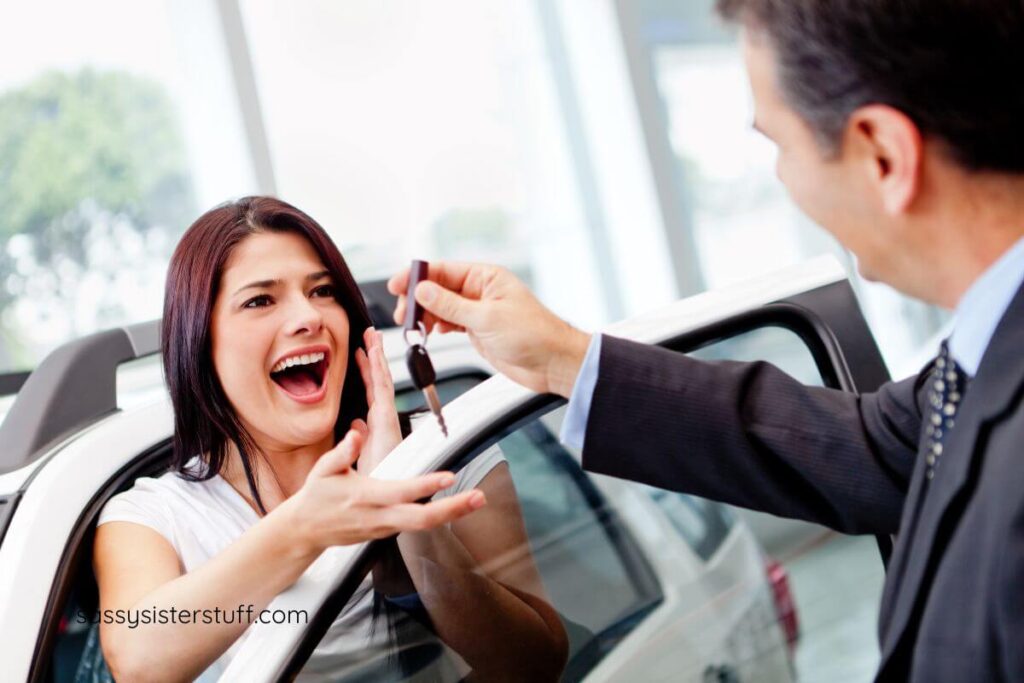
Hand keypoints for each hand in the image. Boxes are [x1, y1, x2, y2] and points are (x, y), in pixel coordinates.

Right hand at [286, 429, 485, 554]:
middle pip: (421, 519)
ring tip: (476, 500)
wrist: (305, 530)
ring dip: (452, 514)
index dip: (426, 487)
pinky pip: (417, 526)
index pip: (401, 492)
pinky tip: (457, 506)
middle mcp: (378, 516)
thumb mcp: (323, 470)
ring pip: (423, 525)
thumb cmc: (316, 496)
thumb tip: (356, 433)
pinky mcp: (387, 532)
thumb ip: (342, 452)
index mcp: (365, 497)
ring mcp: (385, 528)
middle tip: (478, 497)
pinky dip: (438, 517)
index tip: (449, 477)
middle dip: (453, 510)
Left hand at [351, 326, 400, 472]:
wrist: (382, 495)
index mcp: (376, 424)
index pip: (371, 390)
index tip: (361, 351)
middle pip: (378, 380)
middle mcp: (383, 418)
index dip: (367, 369)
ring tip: (372, 336)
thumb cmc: (374, 478)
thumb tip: (355, 422)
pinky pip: (382, 388)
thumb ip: (358, 436)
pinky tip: (373, 354)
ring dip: (377, 356)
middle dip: (374, 356)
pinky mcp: (387, 419)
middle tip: (371, 334)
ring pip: (381, 379)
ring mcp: (386, 417)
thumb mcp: (360, 453)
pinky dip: (379, 369)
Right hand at [387, 262, 590, 395]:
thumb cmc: (534, 335)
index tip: (397, 286)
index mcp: (486, 277)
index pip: (443, 270)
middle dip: (418, 300)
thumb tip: (424, 290)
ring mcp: (478, 311)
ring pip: (441, 307)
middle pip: (438, 288)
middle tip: (403, 315)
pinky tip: (429, 332)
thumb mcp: (487, 318)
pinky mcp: (478, 330)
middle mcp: (480, 291)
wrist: (553, 363)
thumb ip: (452, 305)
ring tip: (413, 328)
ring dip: (425, 316)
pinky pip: (449, 323)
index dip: (417, 277)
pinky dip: (436, 327)